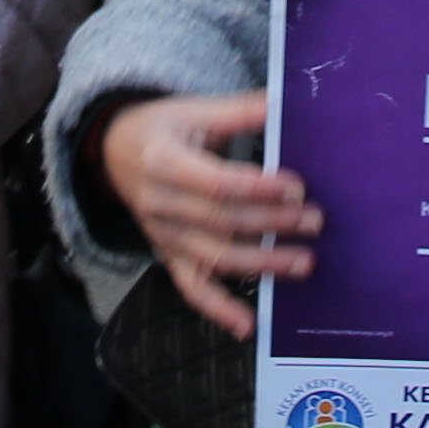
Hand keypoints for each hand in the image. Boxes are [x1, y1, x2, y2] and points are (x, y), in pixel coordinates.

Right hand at [99, 89, 314, 337]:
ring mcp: (162, 235)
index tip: (297, 187)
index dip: (258, 188)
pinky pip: (192, 288)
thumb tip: (284, 102)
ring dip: (261, 265)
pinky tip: (248, 325)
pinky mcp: (167, 255)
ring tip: (304, 262)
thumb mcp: (193, 110)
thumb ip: (238, 111)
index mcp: (162, 161)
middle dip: (272, 224)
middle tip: (314, 220)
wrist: (113, 150)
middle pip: (221, 221)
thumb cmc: (161, 127)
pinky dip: (218, 309)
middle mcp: (158, 203)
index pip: (216, 182)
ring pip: (214, 257)